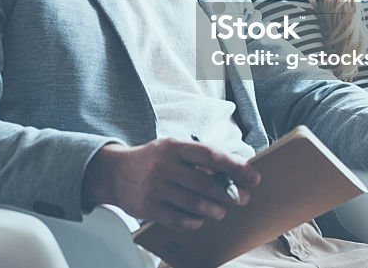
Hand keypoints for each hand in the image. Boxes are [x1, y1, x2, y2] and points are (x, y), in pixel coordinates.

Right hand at [82, 138, 259, 231]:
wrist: (115, 173)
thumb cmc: (152, 160)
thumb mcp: (171, 149)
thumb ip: (198, 159)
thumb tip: (233, 171)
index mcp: (173, 147)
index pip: (210, 155)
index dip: (234, 166)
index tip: (253, 176)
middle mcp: (164, 165)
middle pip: (205, 184)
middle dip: (229, 193)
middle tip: (242, 199)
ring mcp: (156, 188)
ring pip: (194, 204)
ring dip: (215, 210)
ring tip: (221, 211)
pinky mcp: (149, 208)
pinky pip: (180, 219)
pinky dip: (195, 221)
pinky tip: (200, 219)